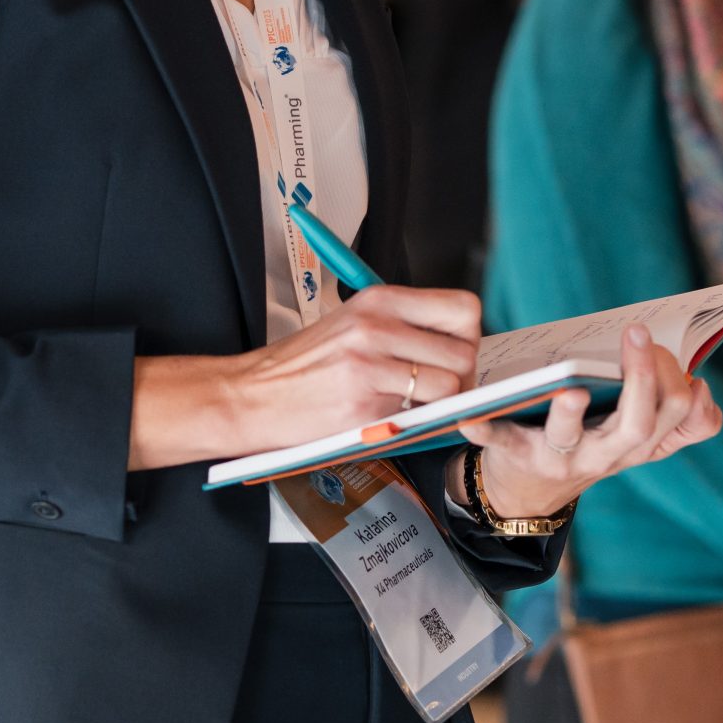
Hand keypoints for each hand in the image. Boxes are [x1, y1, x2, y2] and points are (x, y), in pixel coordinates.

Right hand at [225, 284, 483, 451]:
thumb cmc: (302, 365)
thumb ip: (401, 327)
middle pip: (464, 351)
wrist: (253, 395)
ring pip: (449, 386)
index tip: (456, 353)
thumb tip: (456, 345)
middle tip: (443, 389)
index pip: (462, 308)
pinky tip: (396, 418)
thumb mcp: (351, 323)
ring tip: (419, 407)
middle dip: (463, 377)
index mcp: (378, 300)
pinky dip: (418, 422)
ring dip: (444, 404)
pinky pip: (420, 415)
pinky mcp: (364, 404)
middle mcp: (376, 326)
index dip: (470, 336)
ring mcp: (370, 365)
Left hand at [458, 324, 722, 519]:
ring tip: (570, 391)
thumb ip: (675, 418)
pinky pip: (502, 442)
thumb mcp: (636, 439)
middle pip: (638, 423)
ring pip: (572, 436)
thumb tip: (700, 390)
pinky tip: (468, 417)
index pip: (680, 416)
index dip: (684, 386)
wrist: (529, 492)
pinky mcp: (517, 455)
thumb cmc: (589, 443)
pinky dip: (484, 430)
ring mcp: (562, 457)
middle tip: (636, 335)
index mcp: (639, 443)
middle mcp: (606, 454)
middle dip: (643, 379)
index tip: (681, 361)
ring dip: (571, 414)